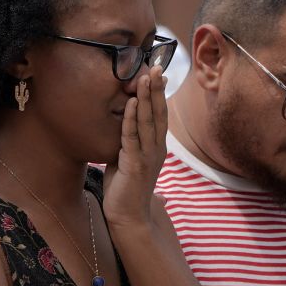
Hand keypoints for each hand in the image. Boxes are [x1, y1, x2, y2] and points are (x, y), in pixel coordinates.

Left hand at [102, 67, 167, 229]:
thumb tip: (126, 140)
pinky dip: (132, 118)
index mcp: (155, 148)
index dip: (158, 94)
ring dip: (147, 97)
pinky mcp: (134, 165)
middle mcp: (156, 149)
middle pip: (158, 113)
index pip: (159, 115)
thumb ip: (129, 149)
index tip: (157, 73)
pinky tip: (132, 102)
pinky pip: (132, 137)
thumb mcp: (128, 164)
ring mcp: (147, 157)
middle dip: (156, 89)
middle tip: (156, 65)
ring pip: (148, 121)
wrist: (129, 220)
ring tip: (145, 76)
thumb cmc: (126, 193)